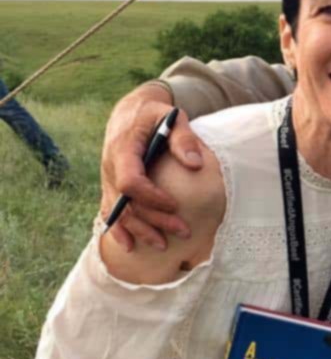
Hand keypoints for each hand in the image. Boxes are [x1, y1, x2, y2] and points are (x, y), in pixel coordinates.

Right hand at [100, 83, 201, 251]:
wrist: (130, 113)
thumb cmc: (155, 115)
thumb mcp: (171, 117)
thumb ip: (183, 138)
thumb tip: (196, 165)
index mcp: (123, 149)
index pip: (130, 181)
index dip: (151, 197)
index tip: (174, 205)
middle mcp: (110, 167)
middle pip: (127, 203)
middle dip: (154, 221)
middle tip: (183, 231)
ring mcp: (107, 179)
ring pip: (118, 212)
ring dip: (140, 231)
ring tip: (163, 246)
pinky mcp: (110, 187)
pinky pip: (110, 212)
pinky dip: (119, 230)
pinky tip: (131, 246)